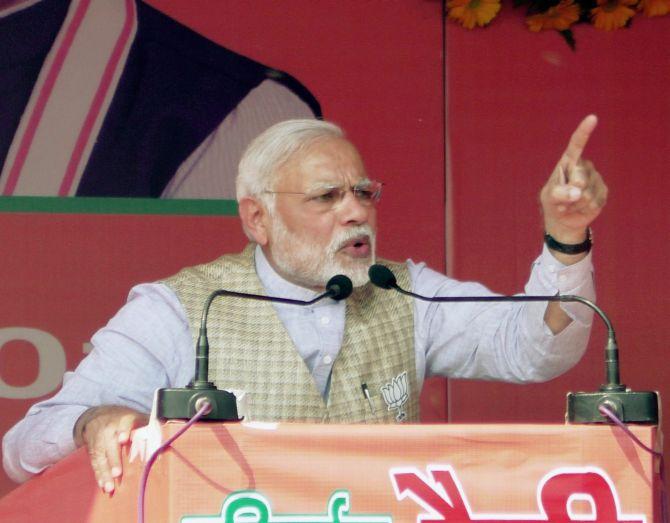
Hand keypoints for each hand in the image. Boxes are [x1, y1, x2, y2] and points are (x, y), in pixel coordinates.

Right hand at [73, 405, 148, 493]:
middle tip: (117, 474)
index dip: (124, 431)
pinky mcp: (92, 449)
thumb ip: (151, 429)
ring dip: (105, 473)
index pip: (125, 424)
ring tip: (109, 488)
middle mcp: (110, 429)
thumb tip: (165, 447)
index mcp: (124, 420)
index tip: (123, 439)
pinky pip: (94, 463)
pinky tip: (102, 486)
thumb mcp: (138, 418)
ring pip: (101, 457)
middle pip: (110, 445)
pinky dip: (98, 475)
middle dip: (113, 459)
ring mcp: (99, 439)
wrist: (97, 415)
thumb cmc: (125, 420)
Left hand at [540, 114, 607, 247]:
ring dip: (575, 204)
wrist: (563, 219)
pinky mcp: (602, 191)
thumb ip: (559, 193)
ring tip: (569, 205)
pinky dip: (585, 209)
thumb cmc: (553, 203)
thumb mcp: (549, 198)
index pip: (577, 144)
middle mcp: (583, 167)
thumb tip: (577, 192)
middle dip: (569, 193)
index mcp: (569, 161)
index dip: (584, 131)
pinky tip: (580, 209)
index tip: (592, 118)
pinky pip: (596, 201)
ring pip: (587, 193)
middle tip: (562, 201)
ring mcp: (595, 179)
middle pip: (580, 178)